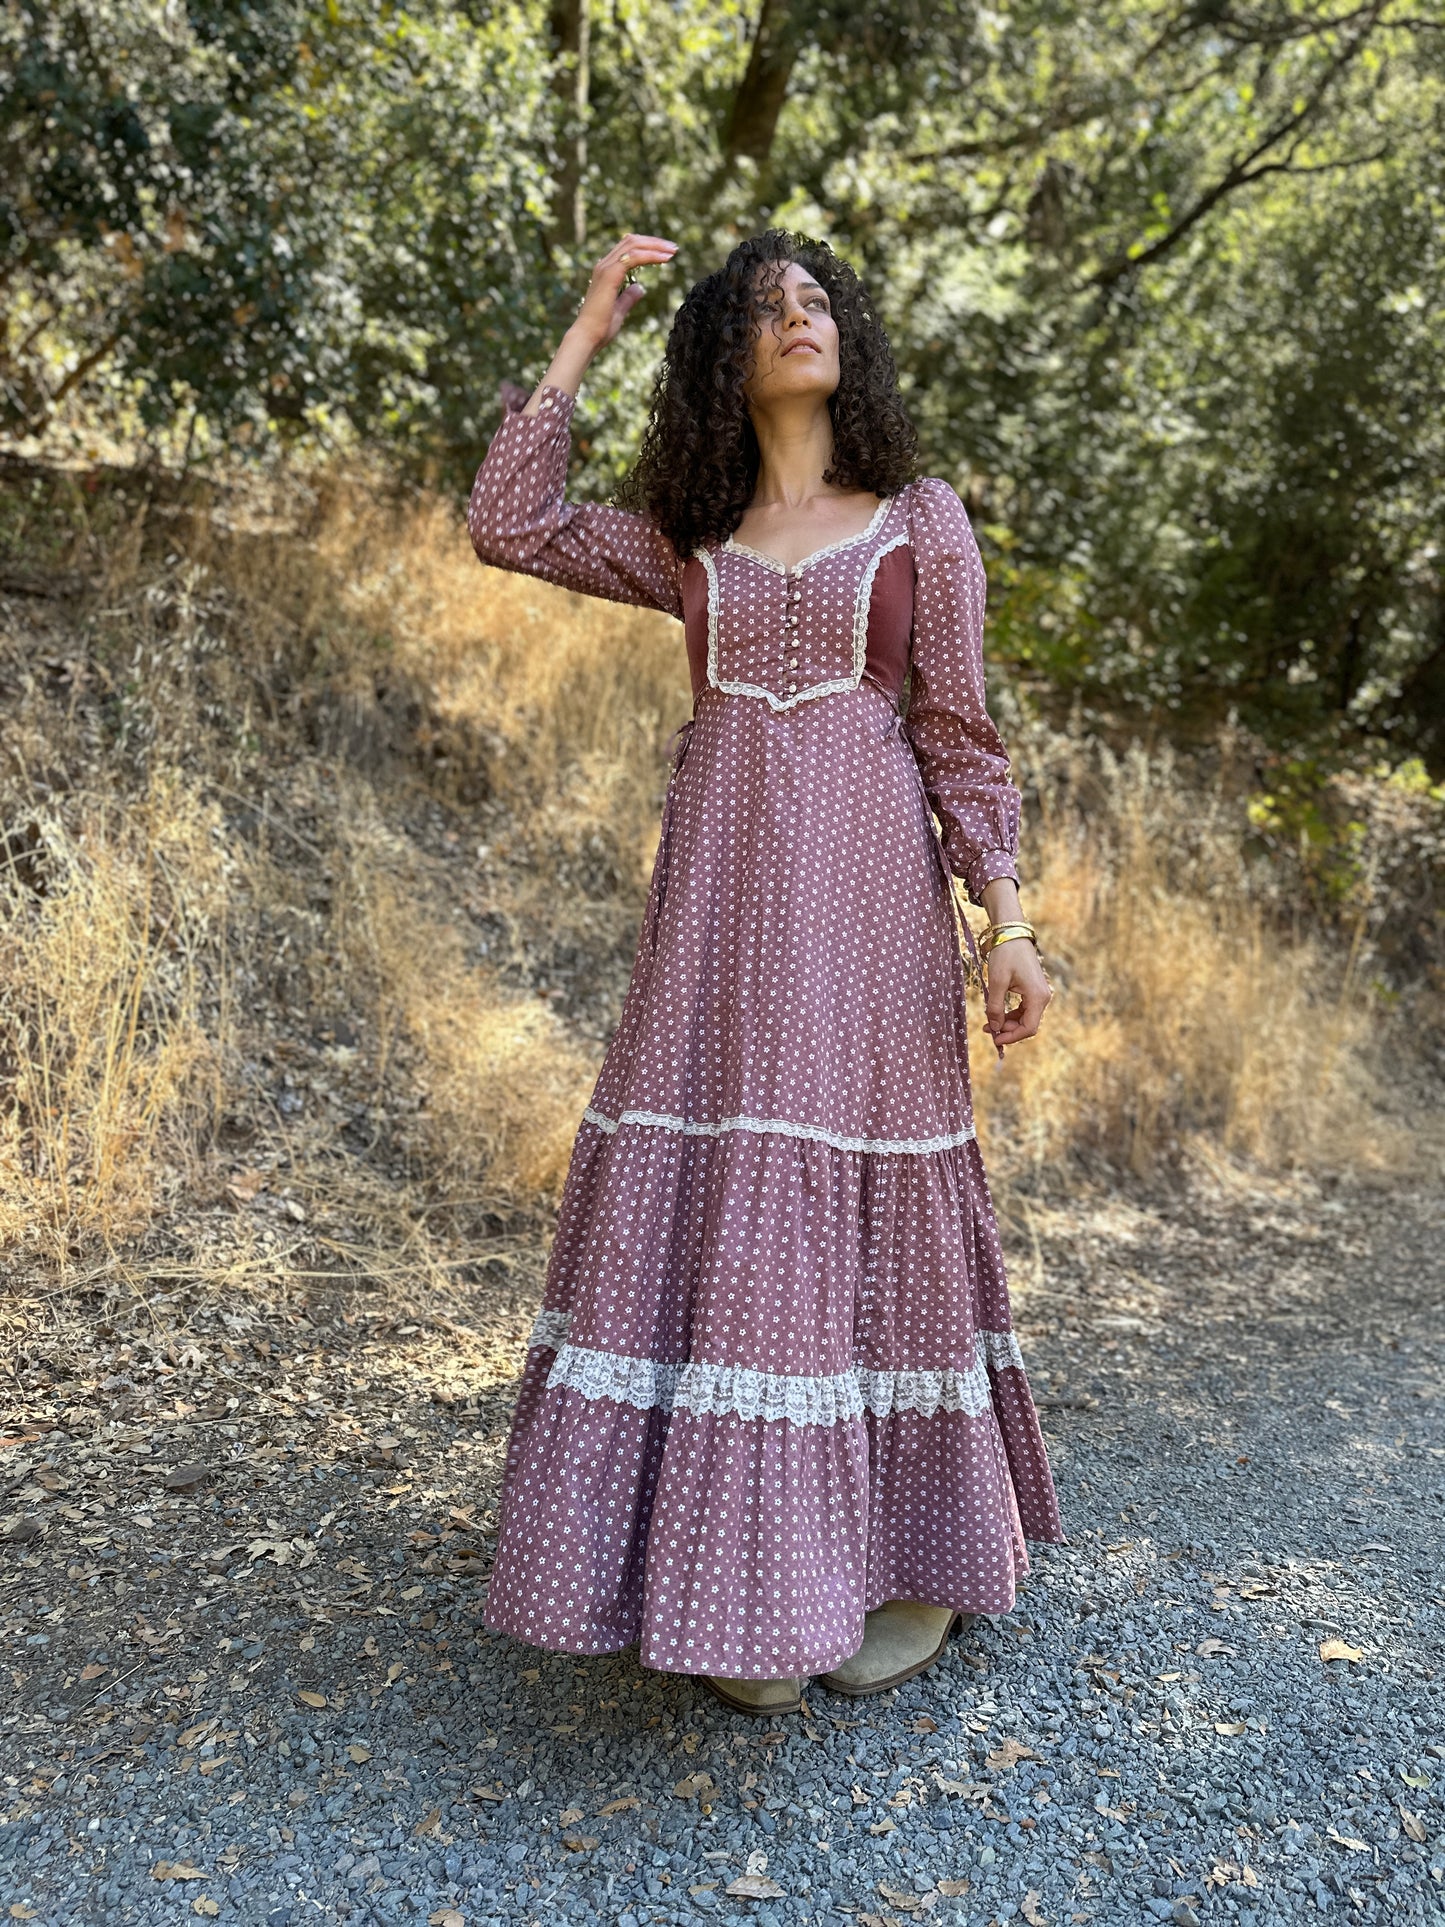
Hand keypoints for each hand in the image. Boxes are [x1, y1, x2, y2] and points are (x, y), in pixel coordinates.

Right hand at [573, 232, 678, 348]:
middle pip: (631, 241)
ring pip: (633, 245)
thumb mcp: (620, 310)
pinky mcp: (610, 275)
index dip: (647, 246)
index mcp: (606, 271)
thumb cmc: (601, 328)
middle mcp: (604, 265)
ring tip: (672, 250)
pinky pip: (634, 257)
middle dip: (654, 242)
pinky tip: (665, 259)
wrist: (588, 336)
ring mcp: (605, 268)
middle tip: (673, 247)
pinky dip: (651, 255)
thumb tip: (640, 288)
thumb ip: (628, 297)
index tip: (665, 252)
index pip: (627, 248)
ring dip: (655, 245)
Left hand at [983, 937, 1050, 1058]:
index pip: (1029, 1028)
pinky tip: (997, 1014)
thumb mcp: (997, 982)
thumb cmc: (1005, 954)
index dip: (1012, 1037)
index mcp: (1037, 996)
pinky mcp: (1033, 990)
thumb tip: (995, 1027)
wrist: (1012, 933)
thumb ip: (995, 1007)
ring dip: (1008, 1023)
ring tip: (989, 1023)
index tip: (995, 1040)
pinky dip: (1011, 1014)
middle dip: (1008, 1030)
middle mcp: (1043, 997)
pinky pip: (1024, 1009)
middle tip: (987, 1030)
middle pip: (1028, 1025)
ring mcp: (1039, 993)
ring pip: (1025, 1018)